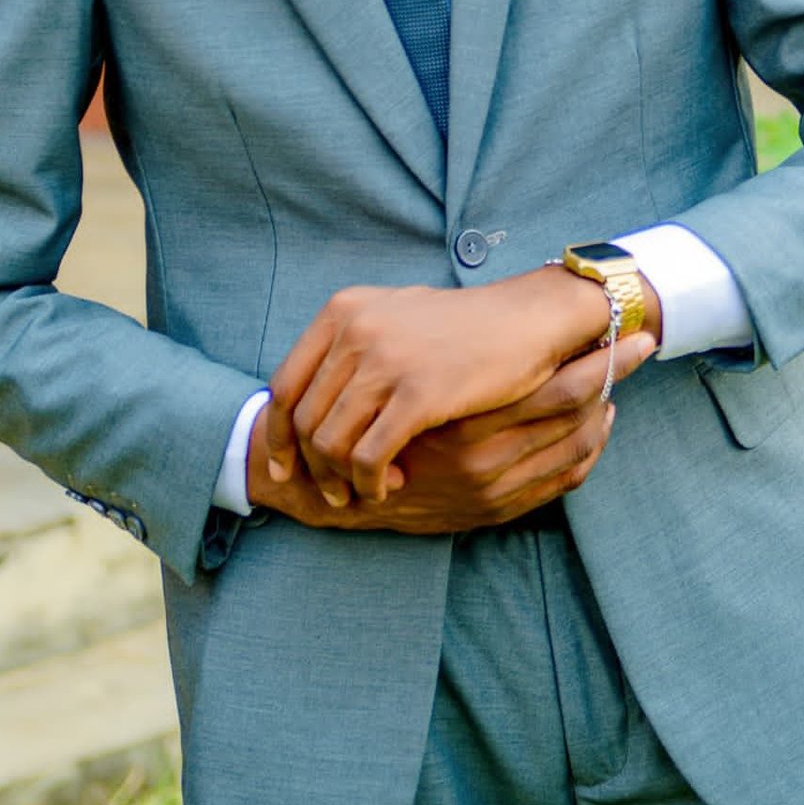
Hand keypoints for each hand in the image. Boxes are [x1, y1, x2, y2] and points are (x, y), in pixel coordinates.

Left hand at [263, 269, 656, 504]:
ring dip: (340, 480)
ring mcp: (385, 361)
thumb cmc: (462, 328)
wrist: (527, 321)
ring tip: (361, 493)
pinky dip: (370, 482)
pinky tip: (389, 487)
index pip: (284, 384)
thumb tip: (305, 398)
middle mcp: (355, 330)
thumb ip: (350, 345)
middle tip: (331, 493)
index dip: (276, 435)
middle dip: (311, 467)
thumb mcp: (393, 318)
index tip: (284, 467)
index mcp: (343, 311)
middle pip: (303, 420)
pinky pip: (368, 456)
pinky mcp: (417, 394)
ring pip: (330, 443)